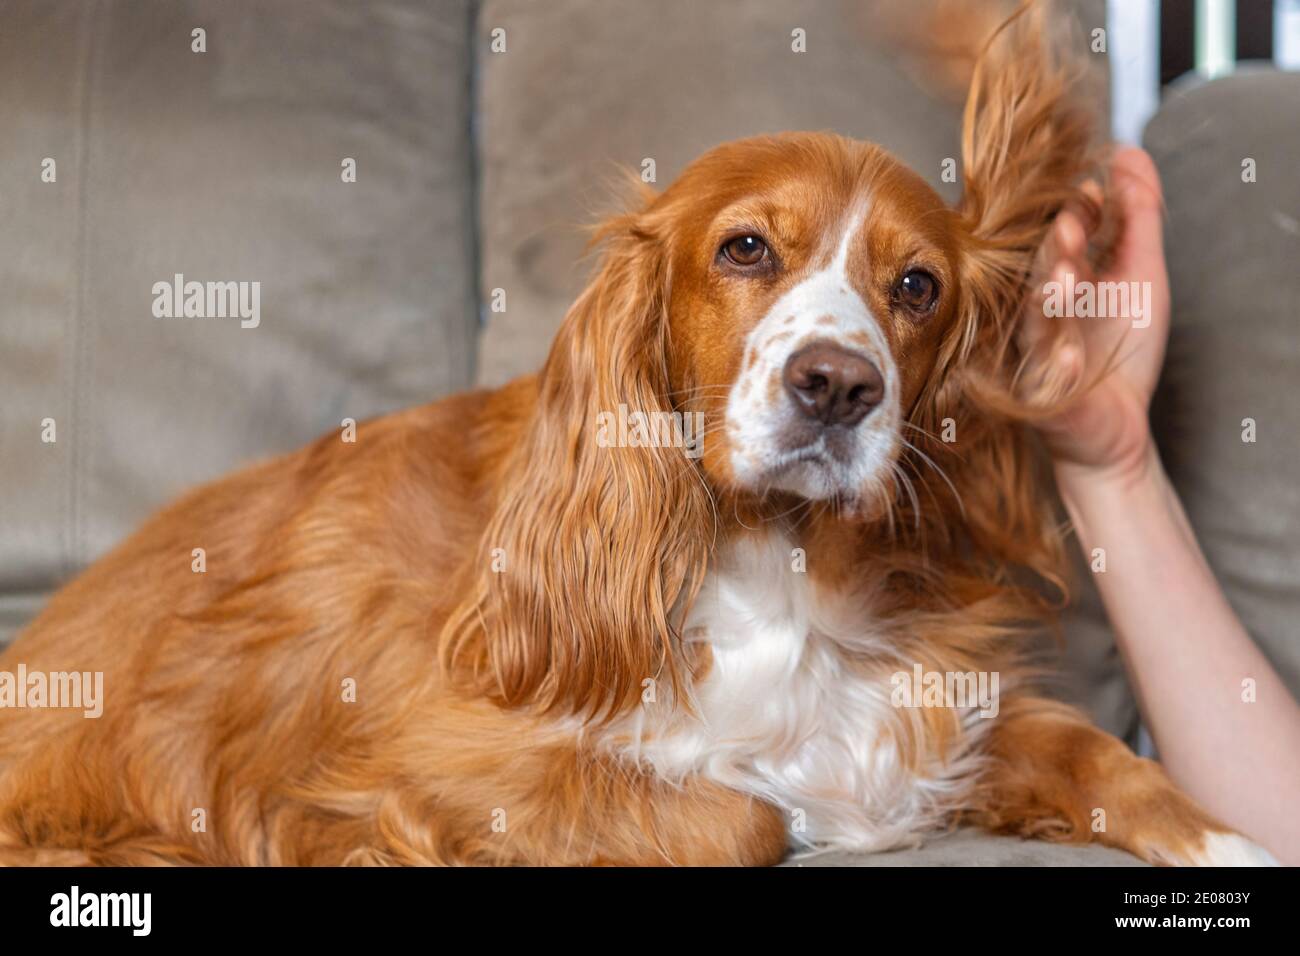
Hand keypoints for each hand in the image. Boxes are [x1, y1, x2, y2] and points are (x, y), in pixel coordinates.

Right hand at [1020, 147, 1170, 486]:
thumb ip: (1139, 216)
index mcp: (1060, 279)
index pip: (1059, 235)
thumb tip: (1130, 154)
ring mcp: (1035, 353)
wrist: (1117, 428)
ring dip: (1051, 300)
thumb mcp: (1144, 276)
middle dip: (1057, 249)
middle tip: (1074, 225)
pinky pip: (1044, 381)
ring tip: (1069, 282)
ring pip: (1034, 322)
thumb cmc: (1122, 353)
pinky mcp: (1038, 396)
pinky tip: (1074, 358)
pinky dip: (1060, 368)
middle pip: (1039, 272)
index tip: (1095, 189)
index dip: (1077, 212)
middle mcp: (1039, 311)